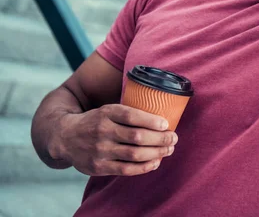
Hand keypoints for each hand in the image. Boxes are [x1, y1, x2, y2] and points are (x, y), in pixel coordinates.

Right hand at [50, 104, 177, 176]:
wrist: (65, 137)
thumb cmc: (96, 121)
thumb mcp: (108, 109)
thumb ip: (128, 112)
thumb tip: (161, 114)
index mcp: (106, 112)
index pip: (131, 115)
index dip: (151, 120)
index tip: (166, 123)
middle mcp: (102, 130)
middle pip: (137, 136)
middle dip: (160, 138)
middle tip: (173, 138)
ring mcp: (100, 150)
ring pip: (134, 154)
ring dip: (156, 153)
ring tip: (168, 149)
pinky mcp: (98, 166)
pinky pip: (126, 169)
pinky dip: (144, 167)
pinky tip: (155, 162)